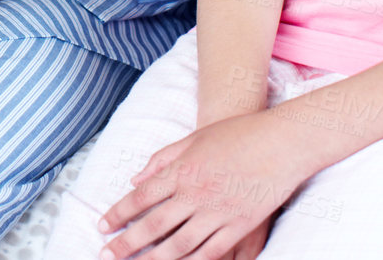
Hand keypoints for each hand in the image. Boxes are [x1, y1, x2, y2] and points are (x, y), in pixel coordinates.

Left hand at [97, 110, 311, 259]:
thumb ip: (162, 160)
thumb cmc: (235, 135)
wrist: (280, 142)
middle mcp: (196, 194)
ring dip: (155, 259)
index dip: (119, 213)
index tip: (102, 226)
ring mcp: (219, 213)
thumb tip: (136, 180)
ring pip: (179, 245)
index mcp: (182, 171)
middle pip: (154, 225)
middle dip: (127, 243)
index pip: (141, 198)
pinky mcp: (241, 226)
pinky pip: (211, 251)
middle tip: (106, 254)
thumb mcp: (193, 140)